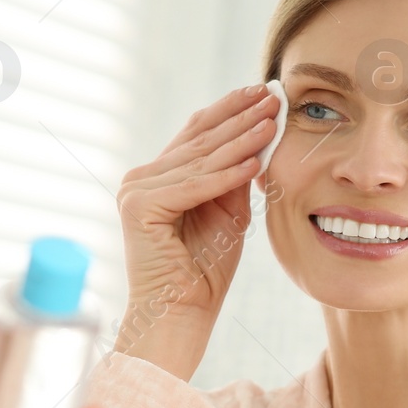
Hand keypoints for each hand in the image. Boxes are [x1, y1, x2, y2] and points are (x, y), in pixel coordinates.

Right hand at [113, 84, 280, 378]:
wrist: (181, 315)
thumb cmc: (205, 272)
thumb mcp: (228, 213)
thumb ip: (235, 176)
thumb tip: (258, 134)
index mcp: (157, 177)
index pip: (197, 134)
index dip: (230, 111)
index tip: (263, 92)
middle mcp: (140, 179)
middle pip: (198, 140)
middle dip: (239, 117)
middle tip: (272, 94)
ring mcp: (135, 192)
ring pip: (199, 161)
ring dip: (240, 139)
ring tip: (272, 120)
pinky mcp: (139, 209)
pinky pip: (193, 186)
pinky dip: (226, 175)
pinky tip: (255, 161)